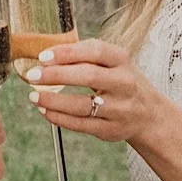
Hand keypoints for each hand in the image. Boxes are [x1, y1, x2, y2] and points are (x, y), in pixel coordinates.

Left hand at [25, 39, 158, 145]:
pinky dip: (59, 118)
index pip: (95, 51)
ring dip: (53, 101)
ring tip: (33, 96)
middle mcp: (124, 83)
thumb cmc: (121, 82)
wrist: (149, 115)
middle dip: (56, 76)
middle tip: (32, 75)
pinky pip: (81, 124)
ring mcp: (119, 108)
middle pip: (88, 77)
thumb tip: (45, 56)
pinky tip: (45, 111)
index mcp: (122, 60)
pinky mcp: (111, 129)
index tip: (43, 56)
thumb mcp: (112, 63)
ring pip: (82, 105)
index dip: (67, 52)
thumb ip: (85, 57)